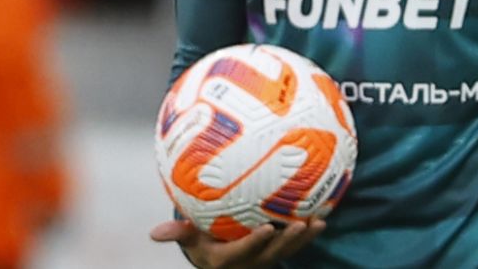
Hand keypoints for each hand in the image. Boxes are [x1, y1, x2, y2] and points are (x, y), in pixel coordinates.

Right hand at [150, 217, 324, 268]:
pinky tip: (323, 215)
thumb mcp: (190, 239)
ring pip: (287, 250)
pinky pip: (295, 244)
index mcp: (226, 259)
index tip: (266, 228)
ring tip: (318, 221)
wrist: (220, 258)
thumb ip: (179, 234)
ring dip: (304, 238)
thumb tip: (154, 233)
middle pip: (271, 253)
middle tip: (300, 223)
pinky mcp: (276, 251)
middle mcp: (249, 261)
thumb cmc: (203, 241)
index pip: (242, 252)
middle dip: (287, 241)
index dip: (255, 242)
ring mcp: (265, 258)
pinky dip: (309, 233)